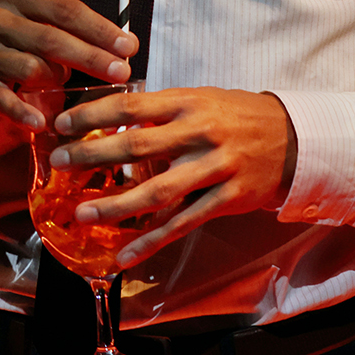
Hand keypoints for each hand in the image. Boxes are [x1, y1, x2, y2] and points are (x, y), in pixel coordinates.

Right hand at [0, 0, 137, 129]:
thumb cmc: (16, 38)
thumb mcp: (38, 21)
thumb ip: (74, 29)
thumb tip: (124, 46)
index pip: (65, 10)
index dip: (100, 29)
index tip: (129, 46)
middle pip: (52, 39)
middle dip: (91, 57)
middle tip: (122, 72)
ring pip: (30, 67)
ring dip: (56, 79)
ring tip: (65, 85)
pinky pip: (2, 99)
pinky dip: (23, 112)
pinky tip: (41, 122)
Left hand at [46, 87, 297, 268]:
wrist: (295, 139)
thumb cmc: (238, 116)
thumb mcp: (202, 99)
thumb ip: (162, 110)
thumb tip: (112, 120)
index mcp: (189, 102)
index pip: (131, 105)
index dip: (92, 115)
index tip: (62, 125)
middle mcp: (200, 133)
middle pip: (137, 146)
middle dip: (93, 155)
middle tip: (59, 163)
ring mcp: (214, 168)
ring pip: (157, 191)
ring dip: (116, 205)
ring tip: (82, 214)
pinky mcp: (226, 199)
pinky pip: (183, 224)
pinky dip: (152, 241)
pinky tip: (124, 254)